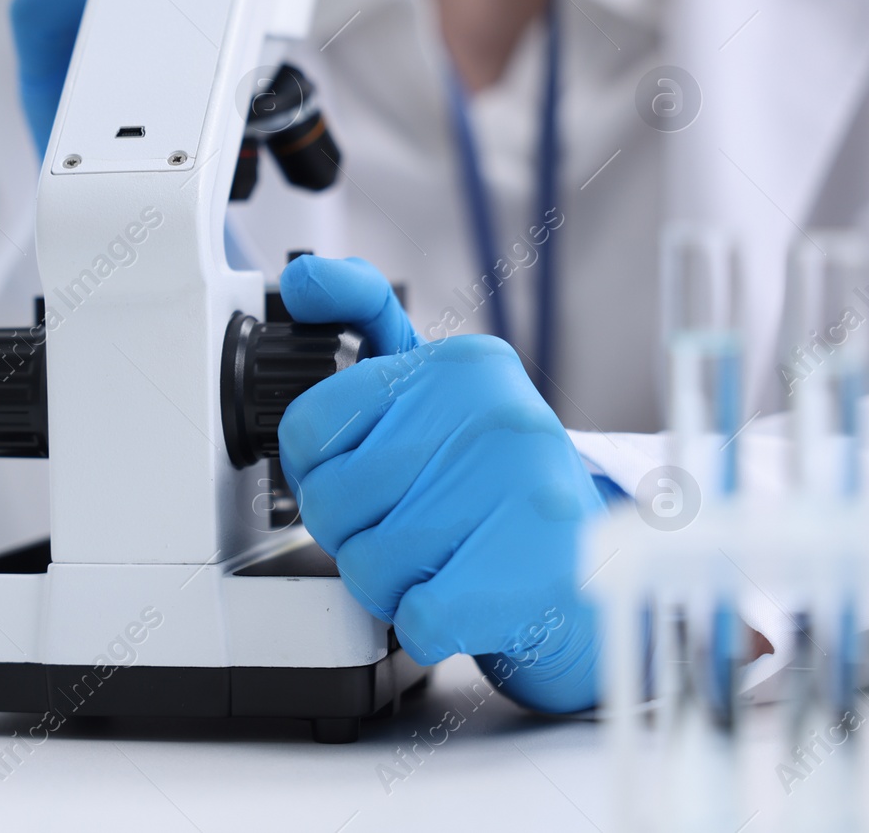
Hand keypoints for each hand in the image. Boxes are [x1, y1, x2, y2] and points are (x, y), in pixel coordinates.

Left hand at [276, 255, 607, 713]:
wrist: (599, 569)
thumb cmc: (495, 480)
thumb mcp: (437, 388)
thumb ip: (364, 323)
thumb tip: (303, 279)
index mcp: (462, 367)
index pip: (310, 425)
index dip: (315, 468)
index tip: (352, 472)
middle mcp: (496, 419)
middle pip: (330, 502)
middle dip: (352, 531)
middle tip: (406, 525)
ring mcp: (520, 497)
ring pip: (366, 566)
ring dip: (388, 582)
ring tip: (439, 559)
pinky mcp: (529, 579)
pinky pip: (416, 618)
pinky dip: (424, 623)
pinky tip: (460, 597)